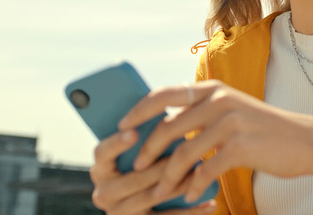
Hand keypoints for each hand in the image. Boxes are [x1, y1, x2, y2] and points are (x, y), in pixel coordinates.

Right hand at [90, 128, 215, 214]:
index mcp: (102, 168)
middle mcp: (104, 192)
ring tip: (202, 174)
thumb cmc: (151, 166)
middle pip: (132, 178)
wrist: (151, 207)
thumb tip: (170, 108)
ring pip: (151, 197)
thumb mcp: (144, 152)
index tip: (134, 132)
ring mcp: (119, 212)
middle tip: (186, 152)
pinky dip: (190, 211)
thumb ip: (147, 135)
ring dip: (180, 185)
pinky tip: (210, 203)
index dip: (116, 143)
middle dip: (161, 166)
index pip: (102, 153)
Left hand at [119, 80, 312, 203]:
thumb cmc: (264, 130)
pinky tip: (190, 196)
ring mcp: (230, 122)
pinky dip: (193, 186)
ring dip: (167, 177)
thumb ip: (202, 113)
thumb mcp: (232, 111)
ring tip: (160, 193)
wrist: (306, 141)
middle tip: (137, 169)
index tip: (122, 127)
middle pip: (167, 126)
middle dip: (147, 151)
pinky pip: (205, 170)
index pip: (164, 94)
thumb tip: (164, 126)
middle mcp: (219, 100)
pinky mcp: (241, 146)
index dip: (138, 111)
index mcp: (213, 89)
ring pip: (183, 152)